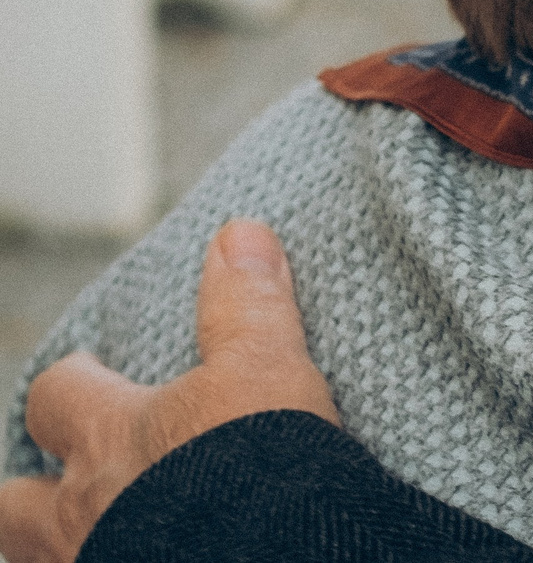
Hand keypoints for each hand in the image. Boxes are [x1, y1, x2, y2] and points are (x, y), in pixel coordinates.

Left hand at [0, 219, 336, 562]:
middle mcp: (85, 507)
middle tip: (60, 480)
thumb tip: (237, 232)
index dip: (71, 382)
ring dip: (52, 543)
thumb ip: (248, 306)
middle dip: (24, 491)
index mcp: (112, 436)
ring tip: (89, 535)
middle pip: (12, 504)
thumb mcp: (268, 370)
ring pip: (37, 555)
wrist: (276, 556)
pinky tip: (140, 559)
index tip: (90, 372)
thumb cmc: (259, 465)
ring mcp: (93, 560)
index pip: (58, 395)